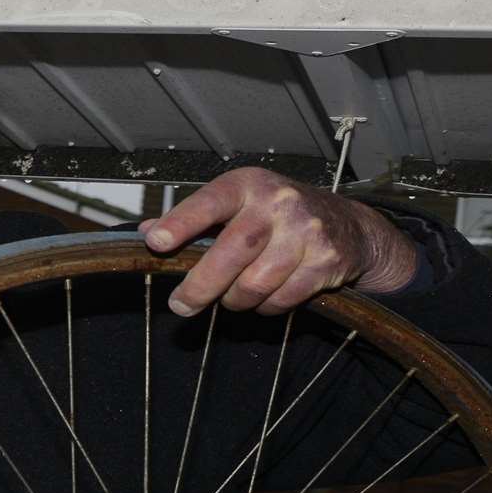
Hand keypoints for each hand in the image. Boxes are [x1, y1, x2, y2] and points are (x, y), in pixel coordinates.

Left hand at [140, 167, 418, 317]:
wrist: (347, 224)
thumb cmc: (276, 214)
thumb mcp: (237, 203)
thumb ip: (192, 218)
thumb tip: (144, 232)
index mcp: (248, 185)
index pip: (210, 201)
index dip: (181, 222)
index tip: (156, 243)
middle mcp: (279, 203)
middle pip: (232, 251)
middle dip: (201, 285)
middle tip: (181, 305)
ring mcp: (307, 232)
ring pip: (255, 283)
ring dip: (235, 300)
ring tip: (230, 297)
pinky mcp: (326, 261)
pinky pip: (281, 299)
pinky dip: (264, 307)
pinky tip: (264, 296)